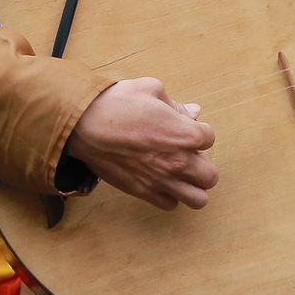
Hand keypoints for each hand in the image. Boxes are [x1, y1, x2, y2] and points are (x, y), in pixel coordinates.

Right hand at [64, 76, 217, 210]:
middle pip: (210, 176)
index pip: (210, 138)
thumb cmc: (117, 103)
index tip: (186, 128)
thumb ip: (176, 104)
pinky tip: (161, 180)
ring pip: (197, 199)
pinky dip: (171, 195)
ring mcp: (161, 180)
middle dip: (202, 163)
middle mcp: (177, 162)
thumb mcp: (151, 89)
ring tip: (180, 173)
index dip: (200, 131)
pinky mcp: (143, 192)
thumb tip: (194, 113)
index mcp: (183, 134)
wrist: (84, 125)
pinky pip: (170, 204)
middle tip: (186, 153)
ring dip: (193, 185)